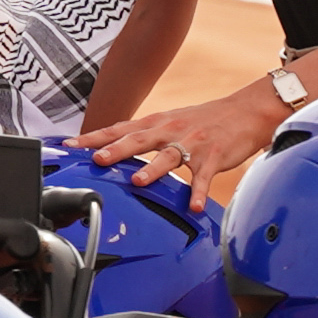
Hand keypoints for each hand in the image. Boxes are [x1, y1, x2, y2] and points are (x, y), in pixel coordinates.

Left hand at [80, 73, 299, 193]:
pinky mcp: (214, 157)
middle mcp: (171, 130)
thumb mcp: (169, 122)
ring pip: (169, 156)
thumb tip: (110, 148)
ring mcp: (193, 144)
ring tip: (137, 180)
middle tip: (97, 159)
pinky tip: (194, 206)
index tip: (70, 146)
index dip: (94, 137)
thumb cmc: (203, 120)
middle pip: (139, 139)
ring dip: (152, 169)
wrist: (247, 112)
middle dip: (116, 149)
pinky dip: (199, 191)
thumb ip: (143, 136)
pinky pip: (205, 177)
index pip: (119, 128)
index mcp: (156, 123)